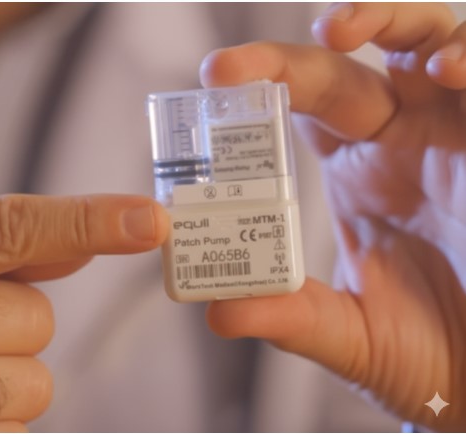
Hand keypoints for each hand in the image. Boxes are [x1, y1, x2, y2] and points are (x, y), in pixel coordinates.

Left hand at [200, 3, 465, 429]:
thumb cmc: (434, 355)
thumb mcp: (352, 336)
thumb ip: (292, 319)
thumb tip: (218, 313)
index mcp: (357, 175)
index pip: (301, 111)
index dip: (261, 91)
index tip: (212, 88)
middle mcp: (400, 144)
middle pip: (340, 75)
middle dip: (287, 61)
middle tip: (225, 69)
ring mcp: (453, 135)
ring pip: (423, 44)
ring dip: (385, 22)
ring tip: (337, 31)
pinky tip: (445, 71)